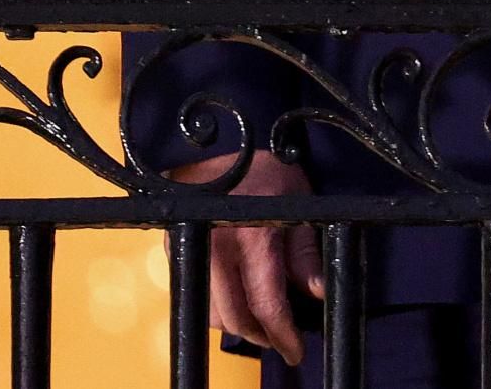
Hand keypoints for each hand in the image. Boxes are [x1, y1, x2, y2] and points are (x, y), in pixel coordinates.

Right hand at [171, 151, 321, 365]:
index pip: (265, 303)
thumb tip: (316, 292)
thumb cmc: (263, 170)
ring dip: (237, 322)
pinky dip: (218, 304)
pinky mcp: (175, 248)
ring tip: (262, 317)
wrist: (215, 142)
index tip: (295, 349)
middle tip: (280, 337)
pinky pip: (197, 291)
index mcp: (250, 236)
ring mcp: (190, 248)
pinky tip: (237, 295)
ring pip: (211, 311)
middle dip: (260, 335)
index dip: (282, 334)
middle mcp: (215, 245)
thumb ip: (305, 253)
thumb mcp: (298, 205)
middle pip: (234, 317)